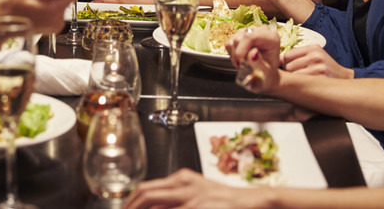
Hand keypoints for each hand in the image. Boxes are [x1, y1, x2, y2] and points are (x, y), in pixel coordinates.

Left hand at [124, 169, 275, 208]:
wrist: (253, 202)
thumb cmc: (226, 201)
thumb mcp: (198, 193)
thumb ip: (176, 197)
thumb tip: (152, 205)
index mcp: (182, 179)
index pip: (146, 188)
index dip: (130, 202)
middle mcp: (184, 185)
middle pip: (146, 194)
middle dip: (130, 207)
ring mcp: (192, 198)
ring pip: (155, 203)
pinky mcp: (199, 207)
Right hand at [224, 25, 282, 93]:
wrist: (265, 75)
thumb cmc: (267, 74)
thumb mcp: (266, 73)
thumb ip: (260, 64)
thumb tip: (253, 53)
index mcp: (272, 37)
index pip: (251, 37)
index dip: (241, 50)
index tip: (241, 63)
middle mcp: (262, 31)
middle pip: (240, 38)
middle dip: (238, 55)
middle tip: (243, 67)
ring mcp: (250, 31)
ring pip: (233, 41)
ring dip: (235, 56)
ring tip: (243, 64)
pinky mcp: (241, 35)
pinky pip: (229, 43)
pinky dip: (232, 54)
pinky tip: (240, 60)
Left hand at [281, 44, 353, 79]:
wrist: (344, 79)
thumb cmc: (325, 67)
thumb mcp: (314, 55)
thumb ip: (297, 55)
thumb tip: (277, 61)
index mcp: (313, 48)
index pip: (287, 55)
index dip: (285, 63)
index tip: (288, 67)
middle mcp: (316, 57)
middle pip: (288, 66)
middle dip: (289, 73)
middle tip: (296, 76)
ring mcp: (319, 69)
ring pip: (293, 77)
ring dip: (294, 81)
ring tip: (302, 81)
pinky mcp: (320, 81)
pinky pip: (301, 84)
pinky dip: (300, 86)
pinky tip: (306, 86)